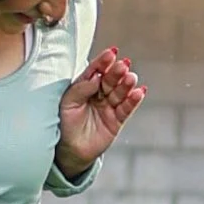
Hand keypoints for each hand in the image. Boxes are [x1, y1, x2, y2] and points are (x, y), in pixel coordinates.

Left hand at [56, 47, 145, 175]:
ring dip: (126, 84)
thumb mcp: (67, 103)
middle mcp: (98, 94)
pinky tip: (139, 92)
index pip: (95, 71)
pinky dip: (133, 100)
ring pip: (120, 92)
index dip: (102, 62)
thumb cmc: (65, 124)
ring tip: (131, 78)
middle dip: (116, 72)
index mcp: (85, 87)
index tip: (111, 53)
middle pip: (109, 80)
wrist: (69, 150)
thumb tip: (96, 76)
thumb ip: (81, 89)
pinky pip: (126, 109)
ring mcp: (108, 106)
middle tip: (123, 65)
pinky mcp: (117, 120)